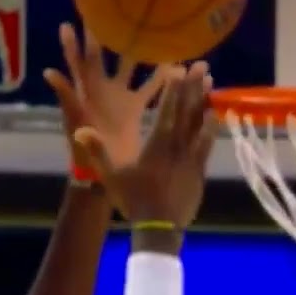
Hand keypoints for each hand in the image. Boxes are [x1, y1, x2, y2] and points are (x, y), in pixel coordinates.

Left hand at [43, 23, 170, 183]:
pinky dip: (163, 77)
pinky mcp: (136, 108)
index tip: (75, 19)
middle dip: (111, 34)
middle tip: (120, 9)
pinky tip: (179, 64)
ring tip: (154, 29)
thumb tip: (48, 71)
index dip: (75, 41)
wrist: (102, 174)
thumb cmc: (82, 149)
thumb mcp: (73, 121)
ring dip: (142, 51)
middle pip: (107, 55)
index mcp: (86, 91)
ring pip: (133, 67)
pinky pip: (151, 88)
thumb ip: (65, 96)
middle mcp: (103, 88)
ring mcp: (121, 97)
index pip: (80, 60)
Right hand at [73, 62, 217, 228]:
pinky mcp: (200, 169)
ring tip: (211, 81)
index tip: (180, 68)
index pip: (167, 110)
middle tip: (203, 65)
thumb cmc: (134, 201)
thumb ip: (97, 152)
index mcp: (156, 144)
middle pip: (188, 111)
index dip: (174, 88)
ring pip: (201, 123)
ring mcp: (192, 157)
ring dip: (205, 101)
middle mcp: (178, 146)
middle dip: (194, 86)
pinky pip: (208, 142)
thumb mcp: (111, 176)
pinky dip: (211, 126)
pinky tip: (215, 115)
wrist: (160, 228)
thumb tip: (80, 130)